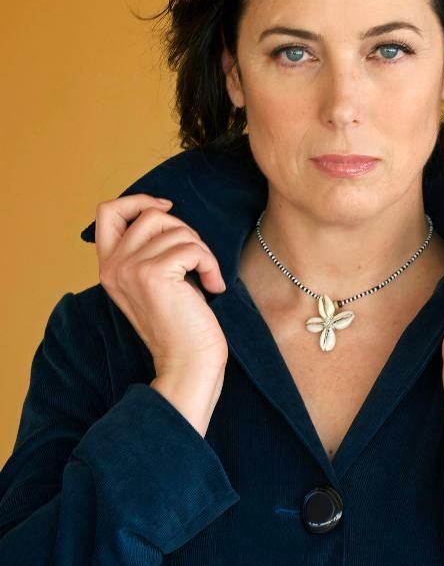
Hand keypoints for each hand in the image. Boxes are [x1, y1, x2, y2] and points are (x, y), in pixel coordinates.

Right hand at [94, 193, 229, 377]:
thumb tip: (164, 211)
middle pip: (151, 215)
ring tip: (206, 277)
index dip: (139, 201)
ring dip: (201, 250)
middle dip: (184, 231)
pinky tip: (213, 286)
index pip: (107, 211)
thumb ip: (148, 251)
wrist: (187, 364)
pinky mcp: (153, 274)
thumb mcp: (155, 282)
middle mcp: (113, 266)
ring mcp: (130, 269)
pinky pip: (192, 248)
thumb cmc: (181, 326)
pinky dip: (210, 264)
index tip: (166, 207)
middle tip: (197, 261)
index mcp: (109, 267)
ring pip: (176, 229)